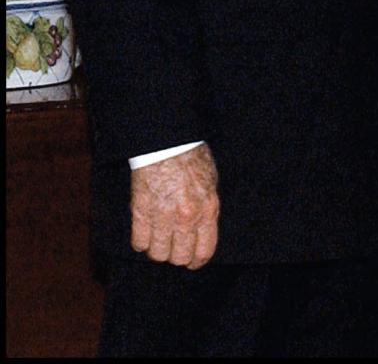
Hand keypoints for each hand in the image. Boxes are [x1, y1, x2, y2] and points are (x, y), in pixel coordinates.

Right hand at [130, 143, 219, 268]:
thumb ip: (207, 210)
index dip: (197, 261)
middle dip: (177, 255)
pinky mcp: (141, 212)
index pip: (204, 252)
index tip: (192, 261)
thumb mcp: (211, 184)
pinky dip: (141, 242)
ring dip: (158, 249)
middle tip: (173, 247)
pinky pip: (139, 242)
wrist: (166, 143)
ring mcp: (163, 216)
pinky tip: (146, 231)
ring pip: (158, 254)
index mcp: (207, 210)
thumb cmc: (191, 159)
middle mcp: (186, 218)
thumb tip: (203, 231)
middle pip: (179, 257)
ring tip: (159, 238)